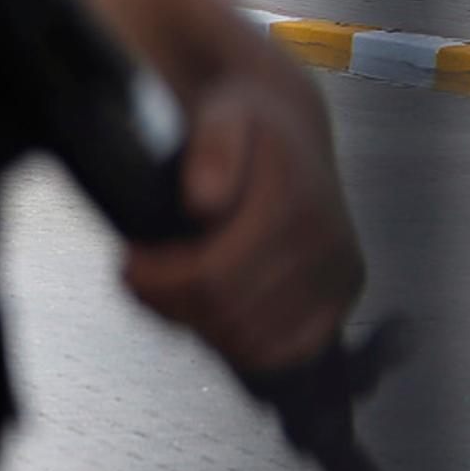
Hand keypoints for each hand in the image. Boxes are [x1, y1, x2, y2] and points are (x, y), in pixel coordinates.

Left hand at [122, 68, 365, 373]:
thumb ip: (212, 149)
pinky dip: (239, 344)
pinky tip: (211, 312)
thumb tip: (204, 200)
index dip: (160, 282)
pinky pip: (283, 353)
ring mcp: (338, 279)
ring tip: (173, 290)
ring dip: (201, 324)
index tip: (129, 264)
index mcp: (298, 204)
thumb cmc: (248, 124)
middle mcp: (328, 246)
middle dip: (172, 302)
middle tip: (141, 279)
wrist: (290, 126)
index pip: (215, 277)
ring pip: (252, 341)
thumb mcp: (221, 117)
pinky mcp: (339, 303)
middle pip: (229, 314)